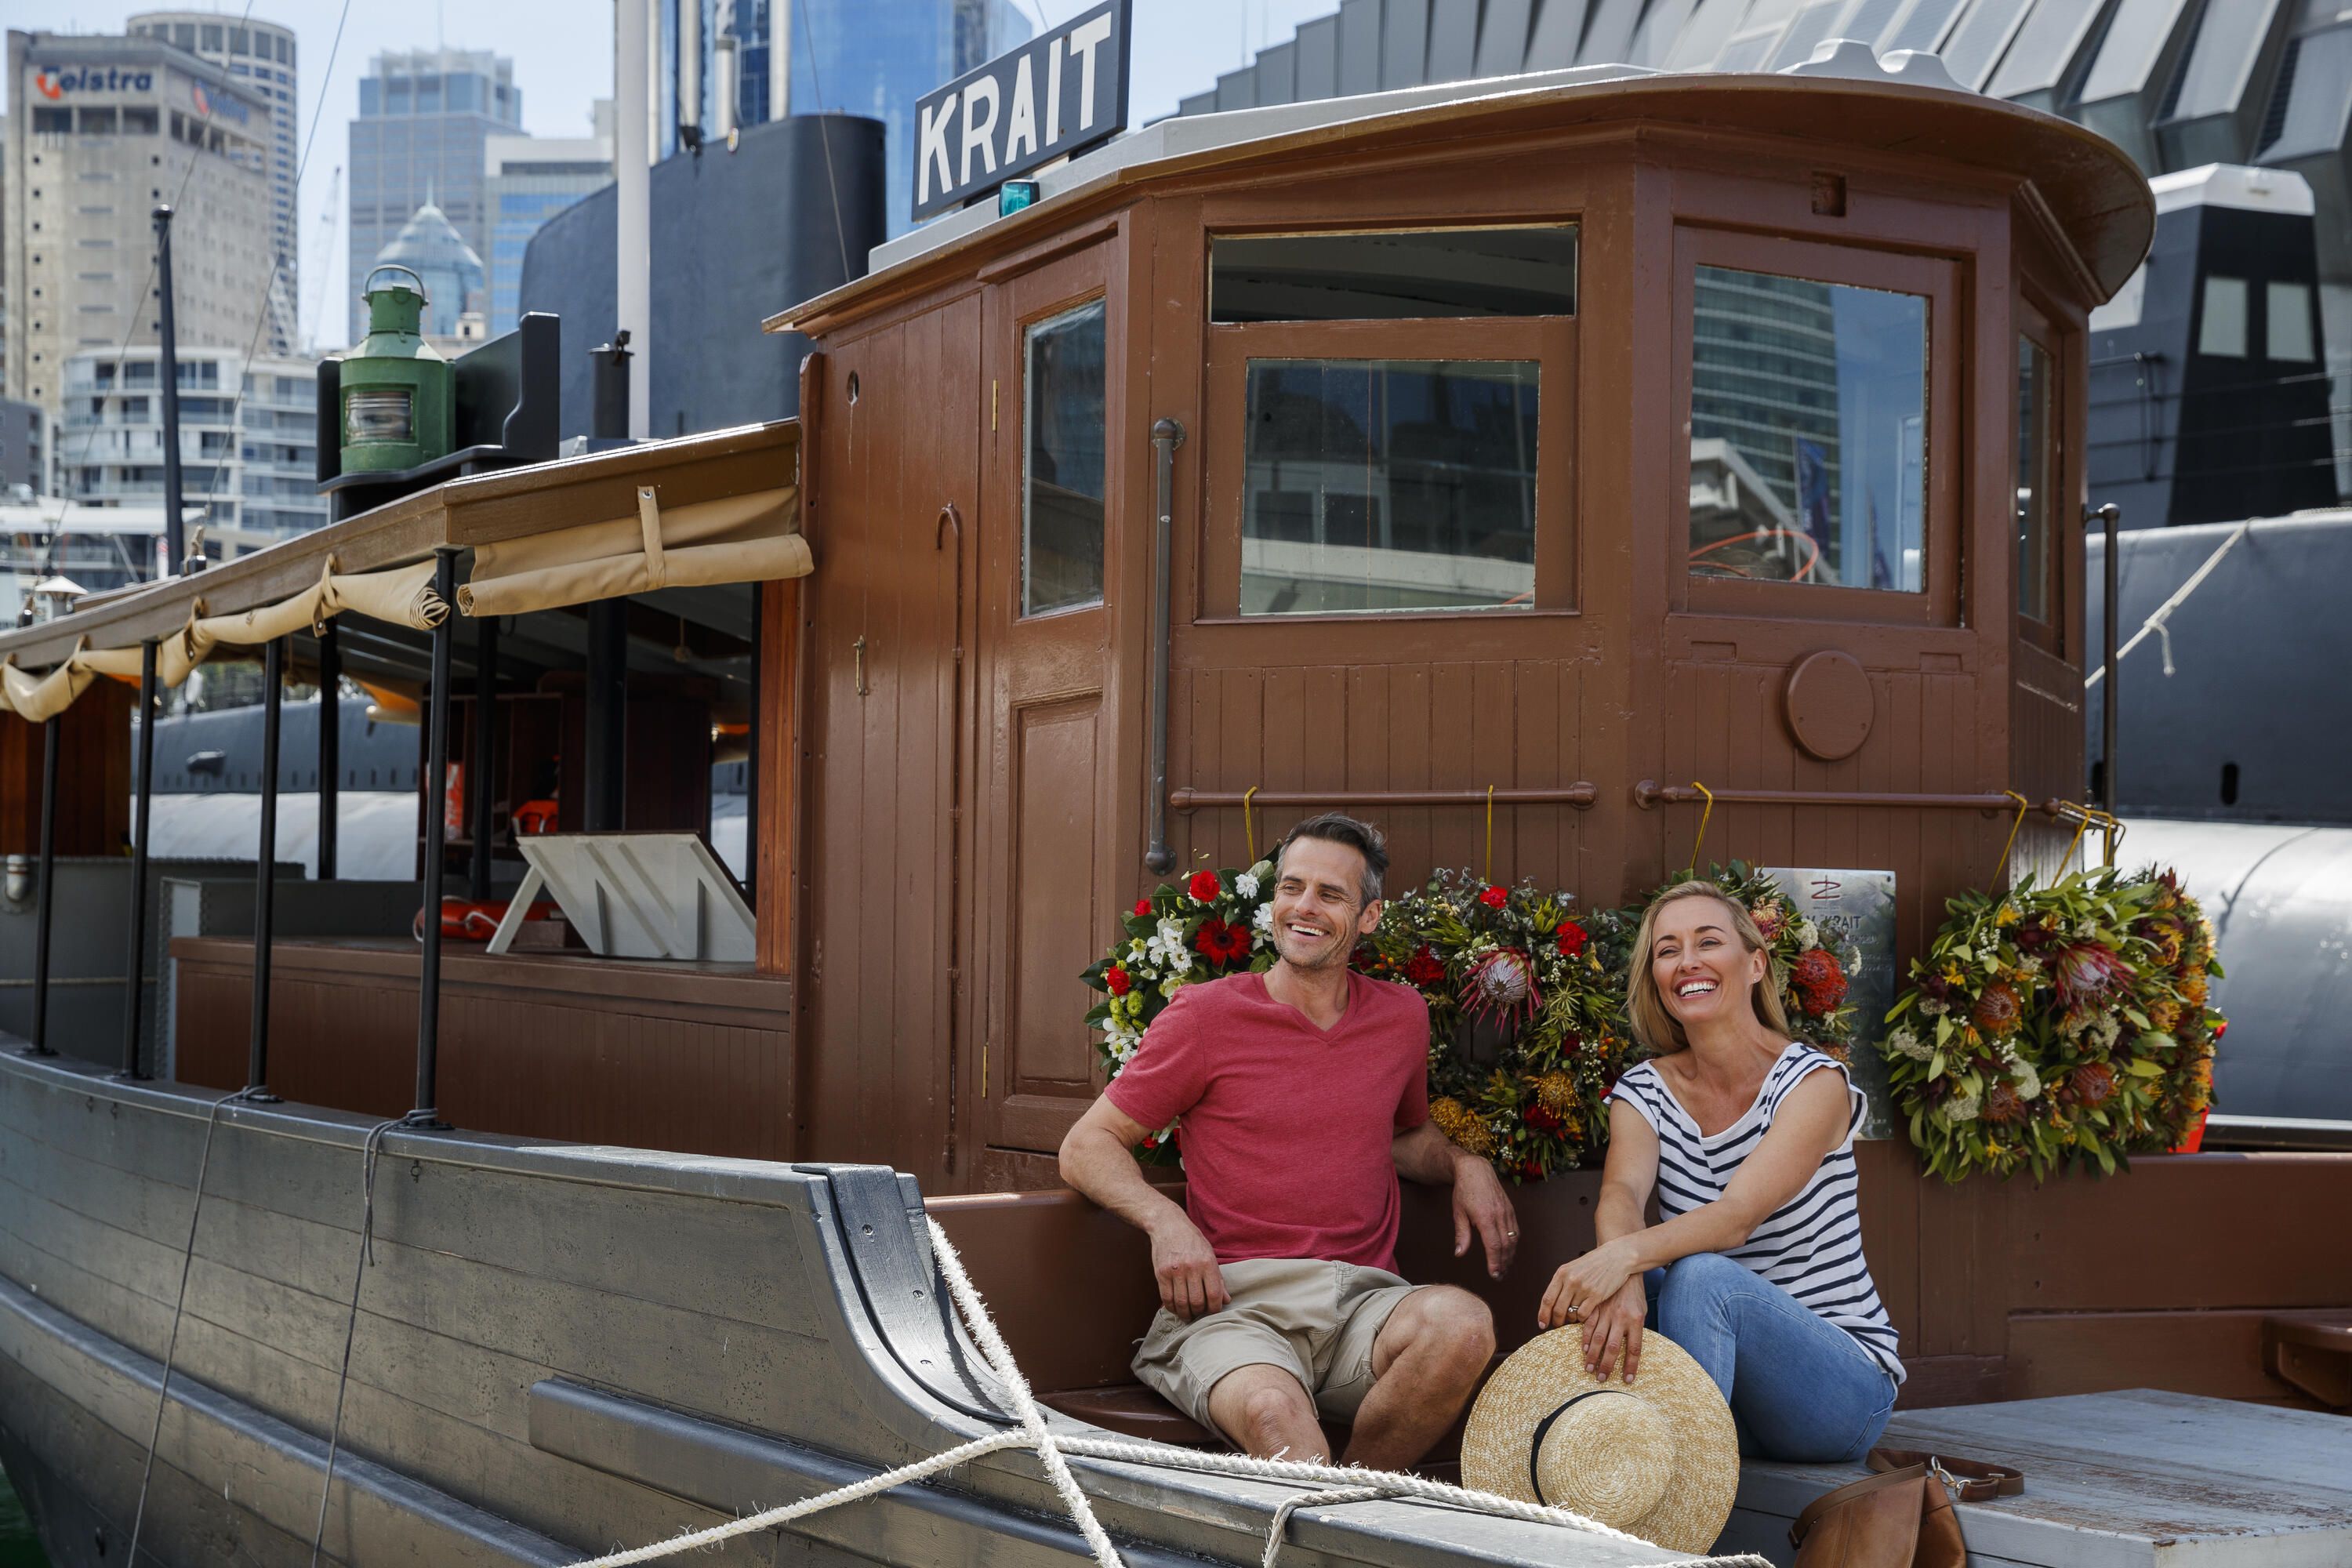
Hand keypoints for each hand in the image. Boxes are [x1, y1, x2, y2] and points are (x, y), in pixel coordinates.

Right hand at [1148, 1213, 1227, 1320]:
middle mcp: (1192, 1267)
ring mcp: (1175, 1271)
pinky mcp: (1161, 1273)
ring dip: (1185, 1314)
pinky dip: (1172, 1308)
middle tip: (1199, 1314)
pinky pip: (1166, 1298)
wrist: (1168, 1225)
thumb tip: (1226, 1300)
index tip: (1213, 1311)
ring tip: (1188, 1315)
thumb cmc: (1192, 1241)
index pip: (1214, 1294)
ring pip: (1181, 1302)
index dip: (1215, 1308)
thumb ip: (1218, 1278)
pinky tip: (1176, 1308)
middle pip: (1197, 1301)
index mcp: (1207, 1263)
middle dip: (1199, 1313)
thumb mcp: (1209, 1255)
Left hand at [1451, 1153, 1519, 1278]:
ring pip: (1513, 1239)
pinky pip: (1515, 1230)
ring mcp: (1507, 1212)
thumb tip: (1459, 1254)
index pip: (1493, 1245)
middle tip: (1499, 1276)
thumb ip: (1461, 1235)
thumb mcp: (1458, 1213)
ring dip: (1510, 1255)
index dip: (1495, 1262)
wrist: (1476, 1170)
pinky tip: (1509, 1251)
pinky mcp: (1510, 1209)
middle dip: (1503, 1263)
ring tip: (1504, 1267)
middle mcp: (1499, 1215)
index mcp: (1485, 1217)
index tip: (1494, 1274)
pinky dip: (1513, 1243)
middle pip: (1505, 1245)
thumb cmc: (1464, 1191)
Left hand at [1537, 1238, 1636, 1332]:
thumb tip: (1551, 1302)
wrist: (1616, 1256)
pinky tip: (1583, 1315)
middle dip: (1556, 1320)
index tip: (1541, 1323)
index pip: (1547, 1298)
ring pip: (1571, 1313)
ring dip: (1570, 1319)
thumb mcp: (1573, 1267)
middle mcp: (1571, 1281)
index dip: (1543, 1314)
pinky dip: (1581, 1318)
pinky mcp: (1596, 1295)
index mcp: (1562, 1273)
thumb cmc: (1595, 1263)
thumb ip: (1562, 1282)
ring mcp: (1584, 1288)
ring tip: (1572, 1317)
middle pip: (1557, 1309)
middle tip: (1557, 1324)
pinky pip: (1583, 1314)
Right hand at [1578, 1276, 1648, 1383]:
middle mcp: (1621, 1317)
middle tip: (1601, 1379)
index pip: (1634, 1349)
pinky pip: (1588, 1325)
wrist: (1624, 1268)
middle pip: (1613, 1347)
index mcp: (1636, 1320)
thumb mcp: (1641, 1311)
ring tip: (1589, 1369)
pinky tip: (1583, 1349)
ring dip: (1593, 1356)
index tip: (1627, 1380)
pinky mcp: (1595, 1306)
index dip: (1630, 1366)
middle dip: (1606, 1365)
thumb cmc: (1634, 1294)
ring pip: (1598, 1338)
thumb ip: (1635, 1330)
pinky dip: (1584, 1339)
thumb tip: (1630, 1352)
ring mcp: (1606, 1312)